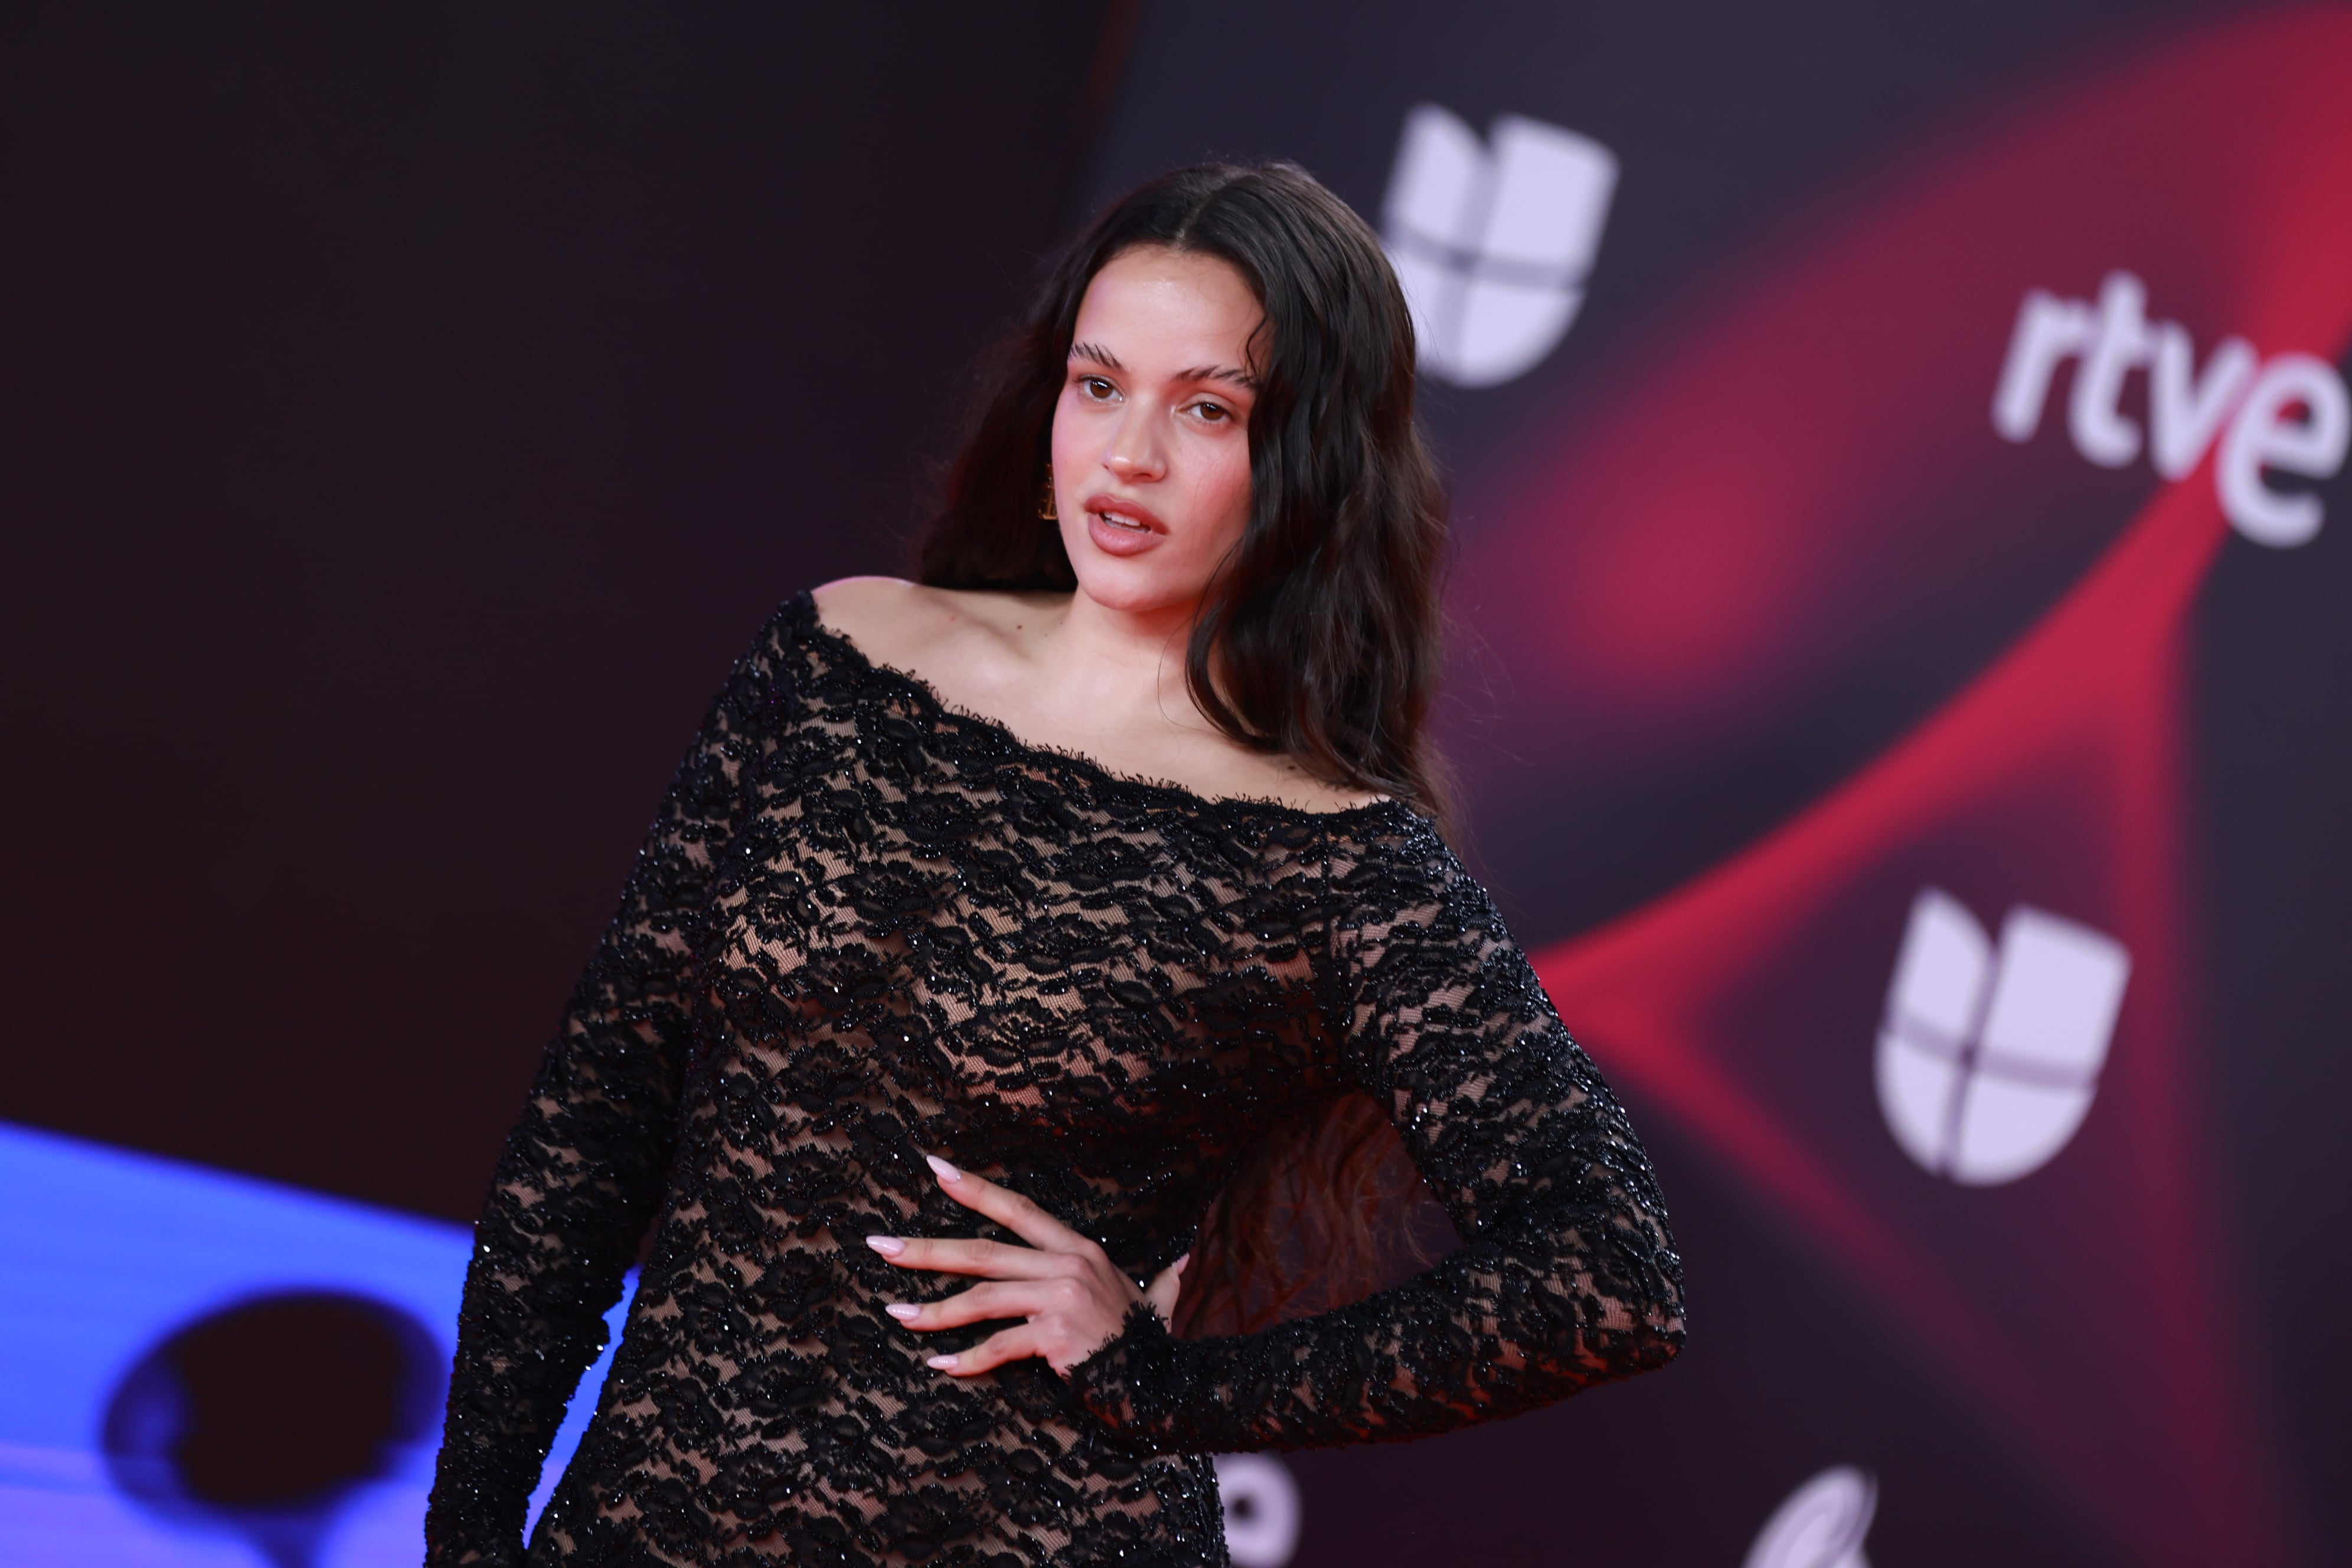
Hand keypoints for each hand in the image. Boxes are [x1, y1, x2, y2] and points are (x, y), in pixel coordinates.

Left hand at [867, 1154, 1186, 1377]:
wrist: (1164, 1381)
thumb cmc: (1145, 1339)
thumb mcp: (1139, 1296)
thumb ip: (1154, 1277)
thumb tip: (1182, 1261)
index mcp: (1077, 1247)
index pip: (1017, 1209)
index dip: (975, 1188)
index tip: (934, 1168)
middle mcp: (1068, 1263)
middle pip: (983, 1250)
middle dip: (927, 1249)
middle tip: (880, 1245)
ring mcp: (1061, 1297)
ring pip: (982, 1297)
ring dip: (934, 1309)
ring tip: (896, 1314)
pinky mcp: (1056, 1334)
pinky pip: (999, 1345)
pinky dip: (967, 1358)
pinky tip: (940, 1364)